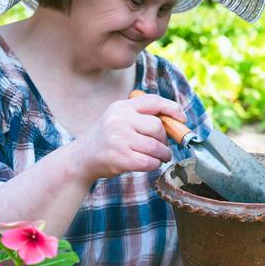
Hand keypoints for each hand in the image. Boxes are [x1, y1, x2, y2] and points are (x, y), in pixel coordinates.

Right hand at [71, 93, 186, 181]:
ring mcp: (119, 139)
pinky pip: (149, 161)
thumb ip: (142, 116)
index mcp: (121, 107)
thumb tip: (176, 120)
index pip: (153, 101)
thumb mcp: (119, 119)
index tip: (182, 118)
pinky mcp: (120, 158)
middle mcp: (119, 120)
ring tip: (160, 157)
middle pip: (157, 127)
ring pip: (156, 147)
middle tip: (162, 146)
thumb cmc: (108, 139)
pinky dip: (154, 164)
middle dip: (165, 139)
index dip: (172, 108)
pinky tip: (150, 163)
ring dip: (163, 154)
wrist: (81, 158)